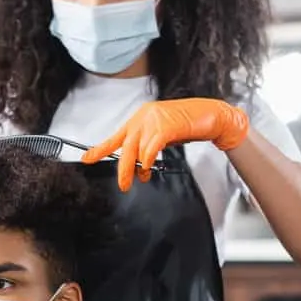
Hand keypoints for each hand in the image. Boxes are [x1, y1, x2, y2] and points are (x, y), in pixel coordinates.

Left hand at [82, 98, 249, 191]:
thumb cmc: (190, 125)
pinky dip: (148, 160)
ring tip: (141, 177)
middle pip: (124, 146)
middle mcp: (144, 116)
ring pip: (137, 149)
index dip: (100, 148)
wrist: (214, 116)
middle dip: (122, 168)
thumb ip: (148, 146)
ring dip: (138, 168)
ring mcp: (154, 119)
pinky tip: (148, 167)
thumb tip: (138, 166)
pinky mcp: (166, 125)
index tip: (87, 158)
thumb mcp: (163, 135)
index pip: (116, 136)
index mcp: (140, 118)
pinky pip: (151, 148)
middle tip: (123, 184)